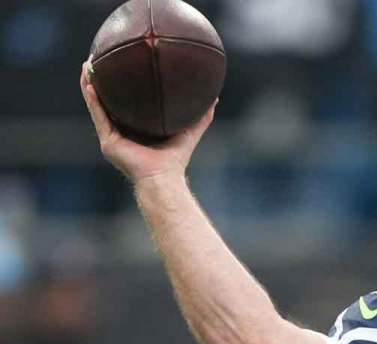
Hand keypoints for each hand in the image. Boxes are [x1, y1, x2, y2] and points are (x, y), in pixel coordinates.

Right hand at [80, 61, 215, 182]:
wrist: (164, 176)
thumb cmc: (176, 158)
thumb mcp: (190, 131)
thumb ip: (202, 116)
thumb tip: (215, 98)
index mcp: (134, 127)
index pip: (124, 101)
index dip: (120, 83)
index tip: (119, 62)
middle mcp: (120, 130)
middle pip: (106, 99)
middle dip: (100, 80)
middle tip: (96, 59)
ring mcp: (111, 136)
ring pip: (97, 105)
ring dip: (89, 85)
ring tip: (87, 65)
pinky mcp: (108, 141)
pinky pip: (98, 116)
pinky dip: (93, 101)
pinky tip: (90, 85)